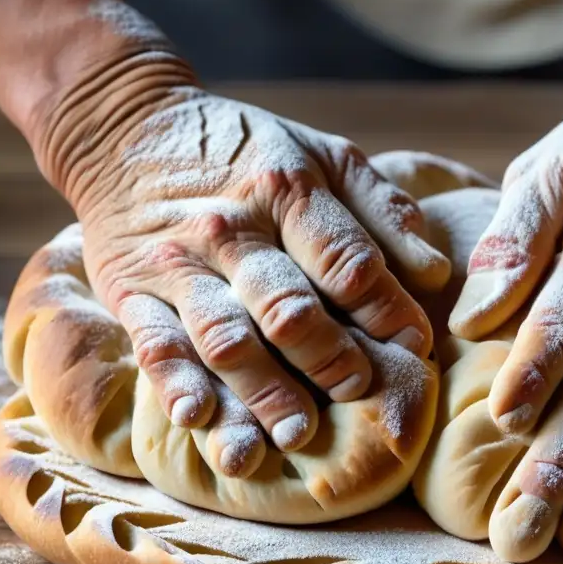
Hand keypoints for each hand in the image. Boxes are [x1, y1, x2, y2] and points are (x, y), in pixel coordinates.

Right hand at [41, 57, 449, 452]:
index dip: (388, 311)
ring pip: (226, 338)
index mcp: (286, 190)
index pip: (347, 263)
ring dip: (263, 392)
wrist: (126, 129)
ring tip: (297, 433)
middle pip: (289, 308)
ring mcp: (178, 265)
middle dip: (332, 357)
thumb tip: (436, 274)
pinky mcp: (132, 294)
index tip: (415, 348)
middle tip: (360, 392)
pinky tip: (201, 420)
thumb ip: (383, 211)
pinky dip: (178, 385)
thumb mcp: (323, 155)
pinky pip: (156, 345)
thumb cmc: (247, 151)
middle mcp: (231, 230)